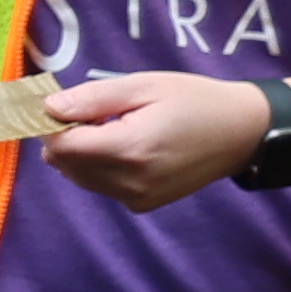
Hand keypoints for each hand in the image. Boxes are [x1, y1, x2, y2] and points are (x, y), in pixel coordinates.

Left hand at [34, 70, 272, 209]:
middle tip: (94, 112)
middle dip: (66, 137)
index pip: (60, 147)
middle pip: (65, 164)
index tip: (64, 104)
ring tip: (116, 127)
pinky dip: (100, 166)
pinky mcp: (142, 205)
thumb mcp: (143, 86)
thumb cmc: (195, 100)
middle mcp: (130, 182)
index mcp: (130, 149)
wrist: (242, 132)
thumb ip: (93, 99)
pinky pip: (101, 186)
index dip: (52, 125)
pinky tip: (127, 147)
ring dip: (82, 152)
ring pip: (79, 177)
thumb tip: (49, 108)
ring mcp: (137, 198)